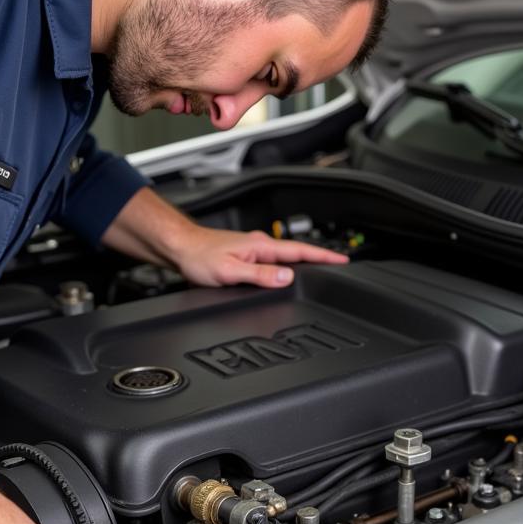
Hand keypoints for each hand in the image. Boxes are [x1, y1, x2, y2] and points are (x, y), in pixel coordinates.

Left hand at [176, 225, 348, 288]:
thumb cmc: (199, 257)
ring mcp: (253, 250)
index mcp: (260, 246)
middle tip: (339, 267)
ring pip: (285, 258)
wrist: (179, 249)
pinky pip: (272, 262)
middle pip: (297, 254)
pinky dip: (285, 267)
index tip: (342, 261)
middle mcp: (259, 245)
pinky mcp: (245, 256)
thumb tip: (286, 278)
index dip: (323, 257)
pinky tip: (286, 274)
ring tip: (320, 271)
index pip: (299, 252)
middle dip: (319, 260)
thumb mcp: (230, 271)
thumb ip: (260, 275)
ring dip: (303, 264)